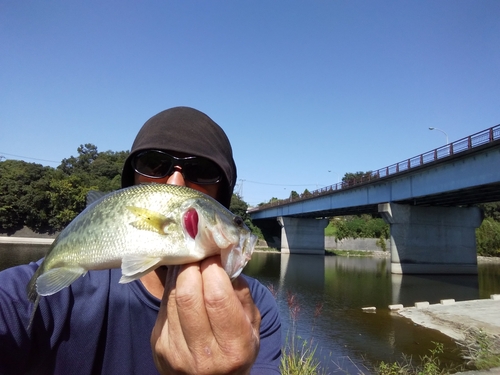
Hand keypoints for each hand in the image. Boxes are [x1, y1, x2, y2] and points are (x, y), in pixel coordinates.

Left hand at [151, 256, 260, 374]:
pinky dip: (173, 288)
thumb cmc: (237, 346)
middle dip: (193, 266)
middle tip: (200, 256)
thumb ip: (241, 292)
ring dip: (181, 274)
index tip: (215, 256)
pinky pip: (163, 305)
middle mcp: (204, 355)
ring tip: (192, 265)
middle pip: (188, 295)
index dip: (213, 269)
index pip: (217, 297)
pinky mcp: (158, 346)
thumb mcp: (252, 324)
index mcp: (234, 348)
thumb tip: (224, 257)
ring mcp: (175, 352)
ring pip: (172, 296)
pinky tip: (183, 285)